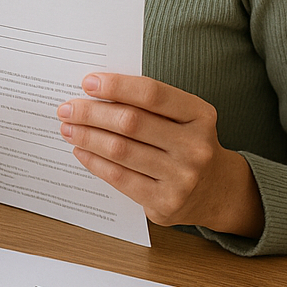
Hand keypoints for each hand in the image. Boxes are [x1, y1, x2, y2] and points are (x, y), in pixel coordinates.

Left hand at [57, 74, 263, 237]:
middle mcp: (195, 146)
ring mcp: (183, 178)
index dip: (116, 86)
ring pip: (121, 151)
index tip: (87, 83)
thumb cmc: (186, 141)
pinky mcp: (166, 203)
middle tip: (67, 108)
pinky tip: (81, 151)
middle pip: (130, 123)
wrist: (219, 190)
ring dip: (86, 137)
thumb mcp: (182, 116)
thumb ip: (147, 103)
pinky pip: (120, 178)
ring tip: (67, 128)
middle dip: (91, 113)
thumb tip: (94, 92)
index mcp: (199, 115)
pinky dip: (94, 162)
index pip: (151, 94)